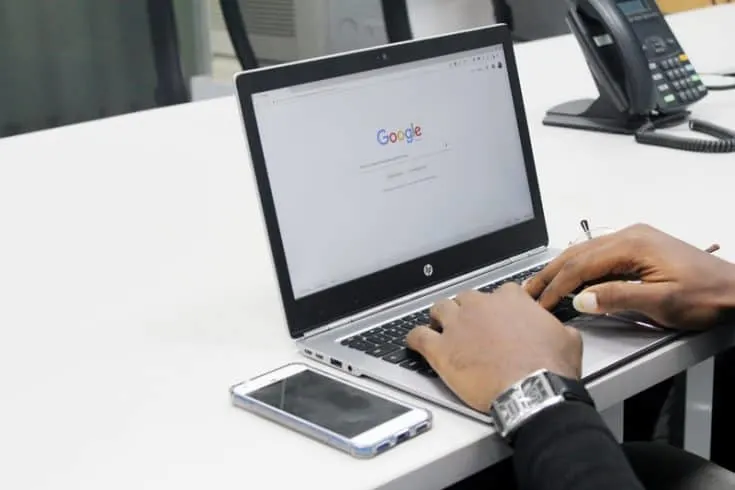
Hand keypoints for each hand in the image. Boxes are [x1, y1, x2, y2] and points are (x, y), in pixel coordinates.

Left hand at [406, 285, 581, 411]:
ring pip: (439, 309)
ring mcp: (457, 326)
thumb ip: (557, 327)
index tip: (499, 316)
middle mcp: (480, 306)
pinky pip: (418, 336)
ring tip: (440, 327)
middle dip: (467, 310)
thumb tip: (559, 329)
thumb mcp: (568, 339)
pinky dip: (414, 338)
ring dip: (439, 317)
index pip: (500, 292)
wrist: (533, 391)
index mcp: (511, 299)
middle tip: (470, 325)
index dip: (498, 306)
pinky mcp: (440, 349)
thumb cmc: (549, 367)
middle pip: (465, 298)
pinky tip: (413, 342)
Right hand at [524, 224, 734, 328]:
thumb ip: (618, 298)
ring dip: (560, 270)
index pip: (581, 264)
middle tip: (527, 292)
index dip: (557, 285)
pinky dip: (578, 269)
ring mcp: (634, 239)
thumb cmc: (706, 296)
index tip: (540, 303)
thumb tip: (580, 299)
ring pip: (585, 252)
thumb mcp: (662, 302)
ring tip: (540, 286)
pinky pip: (598, 256)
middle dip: (550, 273)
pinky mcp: (638, 248)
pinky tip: (569, 280)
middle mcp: (630, 235)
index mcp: (632, 244)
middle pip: (577, 253)